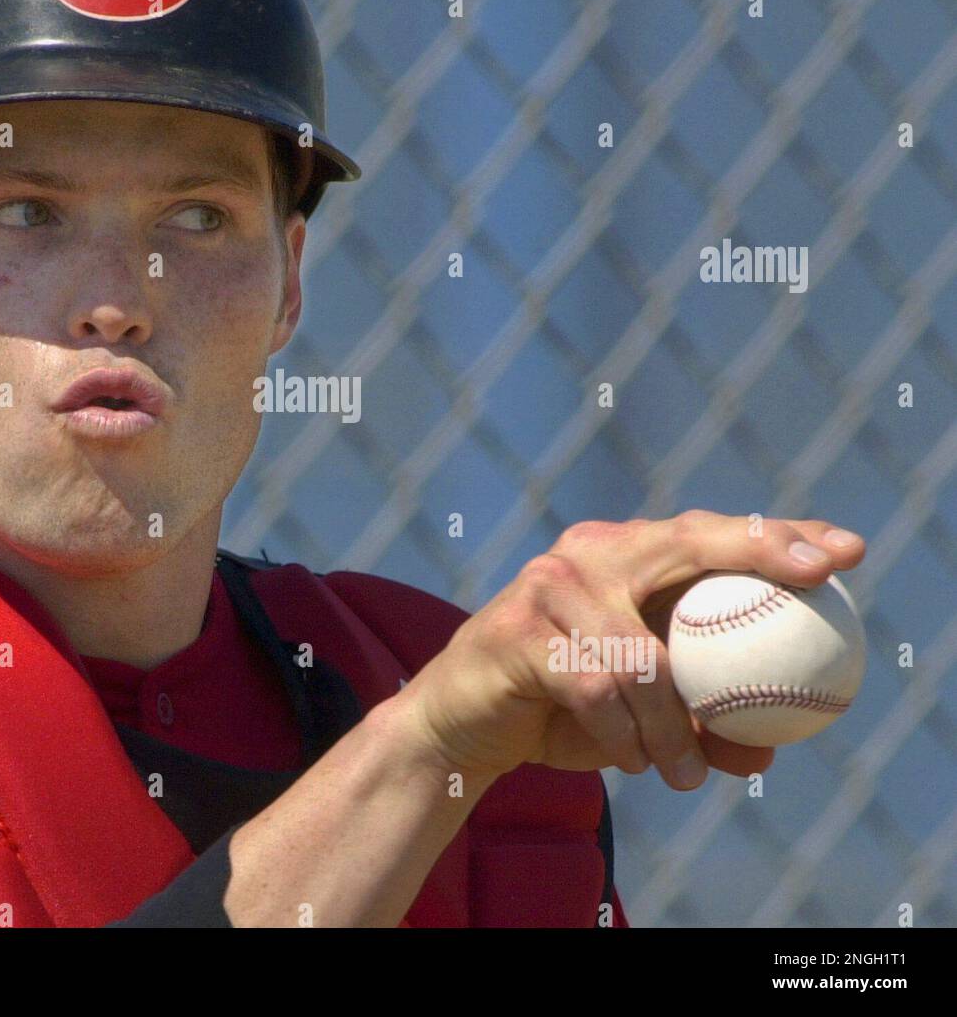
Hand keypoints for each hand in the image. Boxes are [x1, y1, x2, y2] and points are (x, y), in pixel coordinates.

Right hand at [397, 511, 865, 788]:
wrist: (462, 724)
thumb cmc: (561, 710)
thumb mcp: (642, 717)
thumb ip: (699, 721)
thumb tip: (765, 752)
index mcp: (623, 557)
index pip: (709, 534)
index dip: (778, 536)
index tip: (844, 553)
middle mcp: (589, 552)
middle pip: (684, 542)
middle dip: (758, 550)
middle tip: (816, 578)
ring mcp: (550, 583)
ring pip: (643, 654)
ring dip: (673, 726)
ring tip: (681, 772)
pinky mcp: (517, 627)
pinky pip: (596, 688)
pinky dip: (623, 735)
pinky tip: (628, 760)